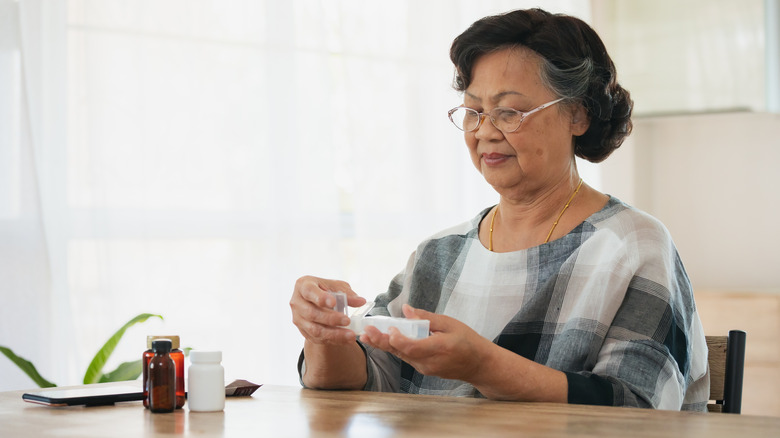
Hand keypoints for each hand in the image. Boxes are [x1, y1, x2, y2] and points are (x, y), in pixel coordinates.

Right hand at [290, 276, 366, 344]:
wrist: (315, 302)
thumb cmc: (325, 290)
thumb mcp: (336, 287)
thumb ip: (348, 294)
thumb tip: (361, 301)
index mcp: (303, 285)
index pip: (309, 291)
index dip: (320, 298)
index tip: (333, 302)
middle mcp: (297, 302)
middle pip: (311, 313)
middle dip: (331, 319)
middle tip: (347, 321)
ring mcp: (298, 318)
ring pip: (314, 330)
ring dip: (334, 334)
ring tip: (350, 335)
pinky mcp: (303, 331)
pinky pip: (317, 339)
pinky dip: (333, 340)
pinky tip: (345, 339)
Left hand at [359, 304, 491, 380]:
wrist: (478, 364)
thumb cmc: (468, 341)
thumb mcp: (450, 324)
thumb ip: (427, 318)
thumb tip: (406, 309)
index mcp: (439, 348)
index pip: (413, 347)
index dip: (399, 339)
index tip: (390, 328)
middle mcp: (429, 362)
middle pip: (401, 353)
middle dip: (382, 342)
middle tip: (366, 333)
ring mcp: (426, 368)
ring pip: (401, 356)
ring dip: (384, 346)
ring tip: (367, 336)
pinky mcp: (424, 369)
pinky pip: (406, 358)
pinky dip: (394, 349)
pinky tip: (382, 341)